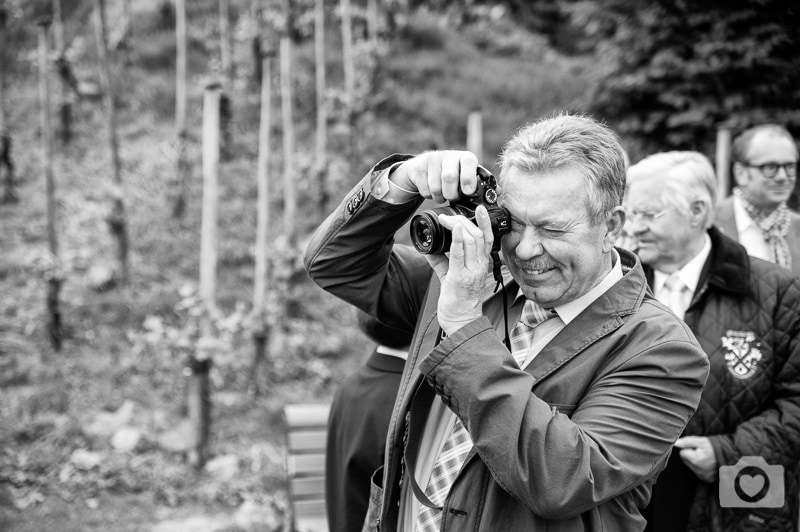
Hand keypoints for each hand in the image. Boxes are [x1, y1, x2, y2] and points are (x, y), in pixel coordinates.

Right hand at [391, 151, 478, 202]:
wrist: (426, 165)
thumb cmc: (454, 172)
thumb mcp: (468, 175)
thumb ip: (482, 184)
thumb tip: (499, 192)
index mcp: (465, 157)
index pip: (468, 163)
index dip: (468, 178)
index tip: (467, 192)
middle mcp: (449, 155)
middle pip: (449, 177)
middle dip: (452, 194)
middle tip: (453, 198)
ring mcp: (432, 160)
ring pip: (435, 187)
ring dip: (440, 197)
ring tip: (443, 195)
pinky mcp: (419, 167)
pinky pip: (424, 189)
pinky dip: (429, 195)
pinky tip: (432, 191)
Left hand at [426, 206, 493, 334]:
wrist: (461, 321)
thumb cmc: (459, 300)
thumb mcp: (451, 274)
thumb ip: (442, 259)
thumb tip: (428, 247)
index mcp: (481, 264)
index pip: (488, 238)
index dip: (486, 222)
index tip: (481, 208)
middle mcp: (479, 266)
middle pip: (478, 235)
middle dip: (465, 220)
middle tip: (450, 215)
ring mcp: (472, 271)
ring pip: (472, 241)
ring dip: (458, 226)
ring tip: (446, 219)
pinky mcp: (460, 278)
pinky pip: (459, 255)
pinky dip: (456, 239)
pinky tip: (452, 229)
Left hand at [675, 436, 718, 482]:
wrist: (731, 455)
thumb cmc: (715, 446)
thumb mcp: (700, 441)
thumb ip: (686, 442)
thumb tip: (674, 443)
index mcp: (695, 460)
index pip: (682, 453)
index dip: (689, 449)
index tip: (698, 448)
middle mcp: (698, 471)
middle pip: (686, 461)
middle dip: (691, 456)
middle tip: (702, 452)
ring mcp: (703, 476)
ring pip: (691, 467)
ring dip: (696, 462)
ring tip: (707, 458)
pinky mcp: (707, 480)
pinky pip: (698, 473)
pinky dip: (701, 468)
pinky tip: (709, 464)